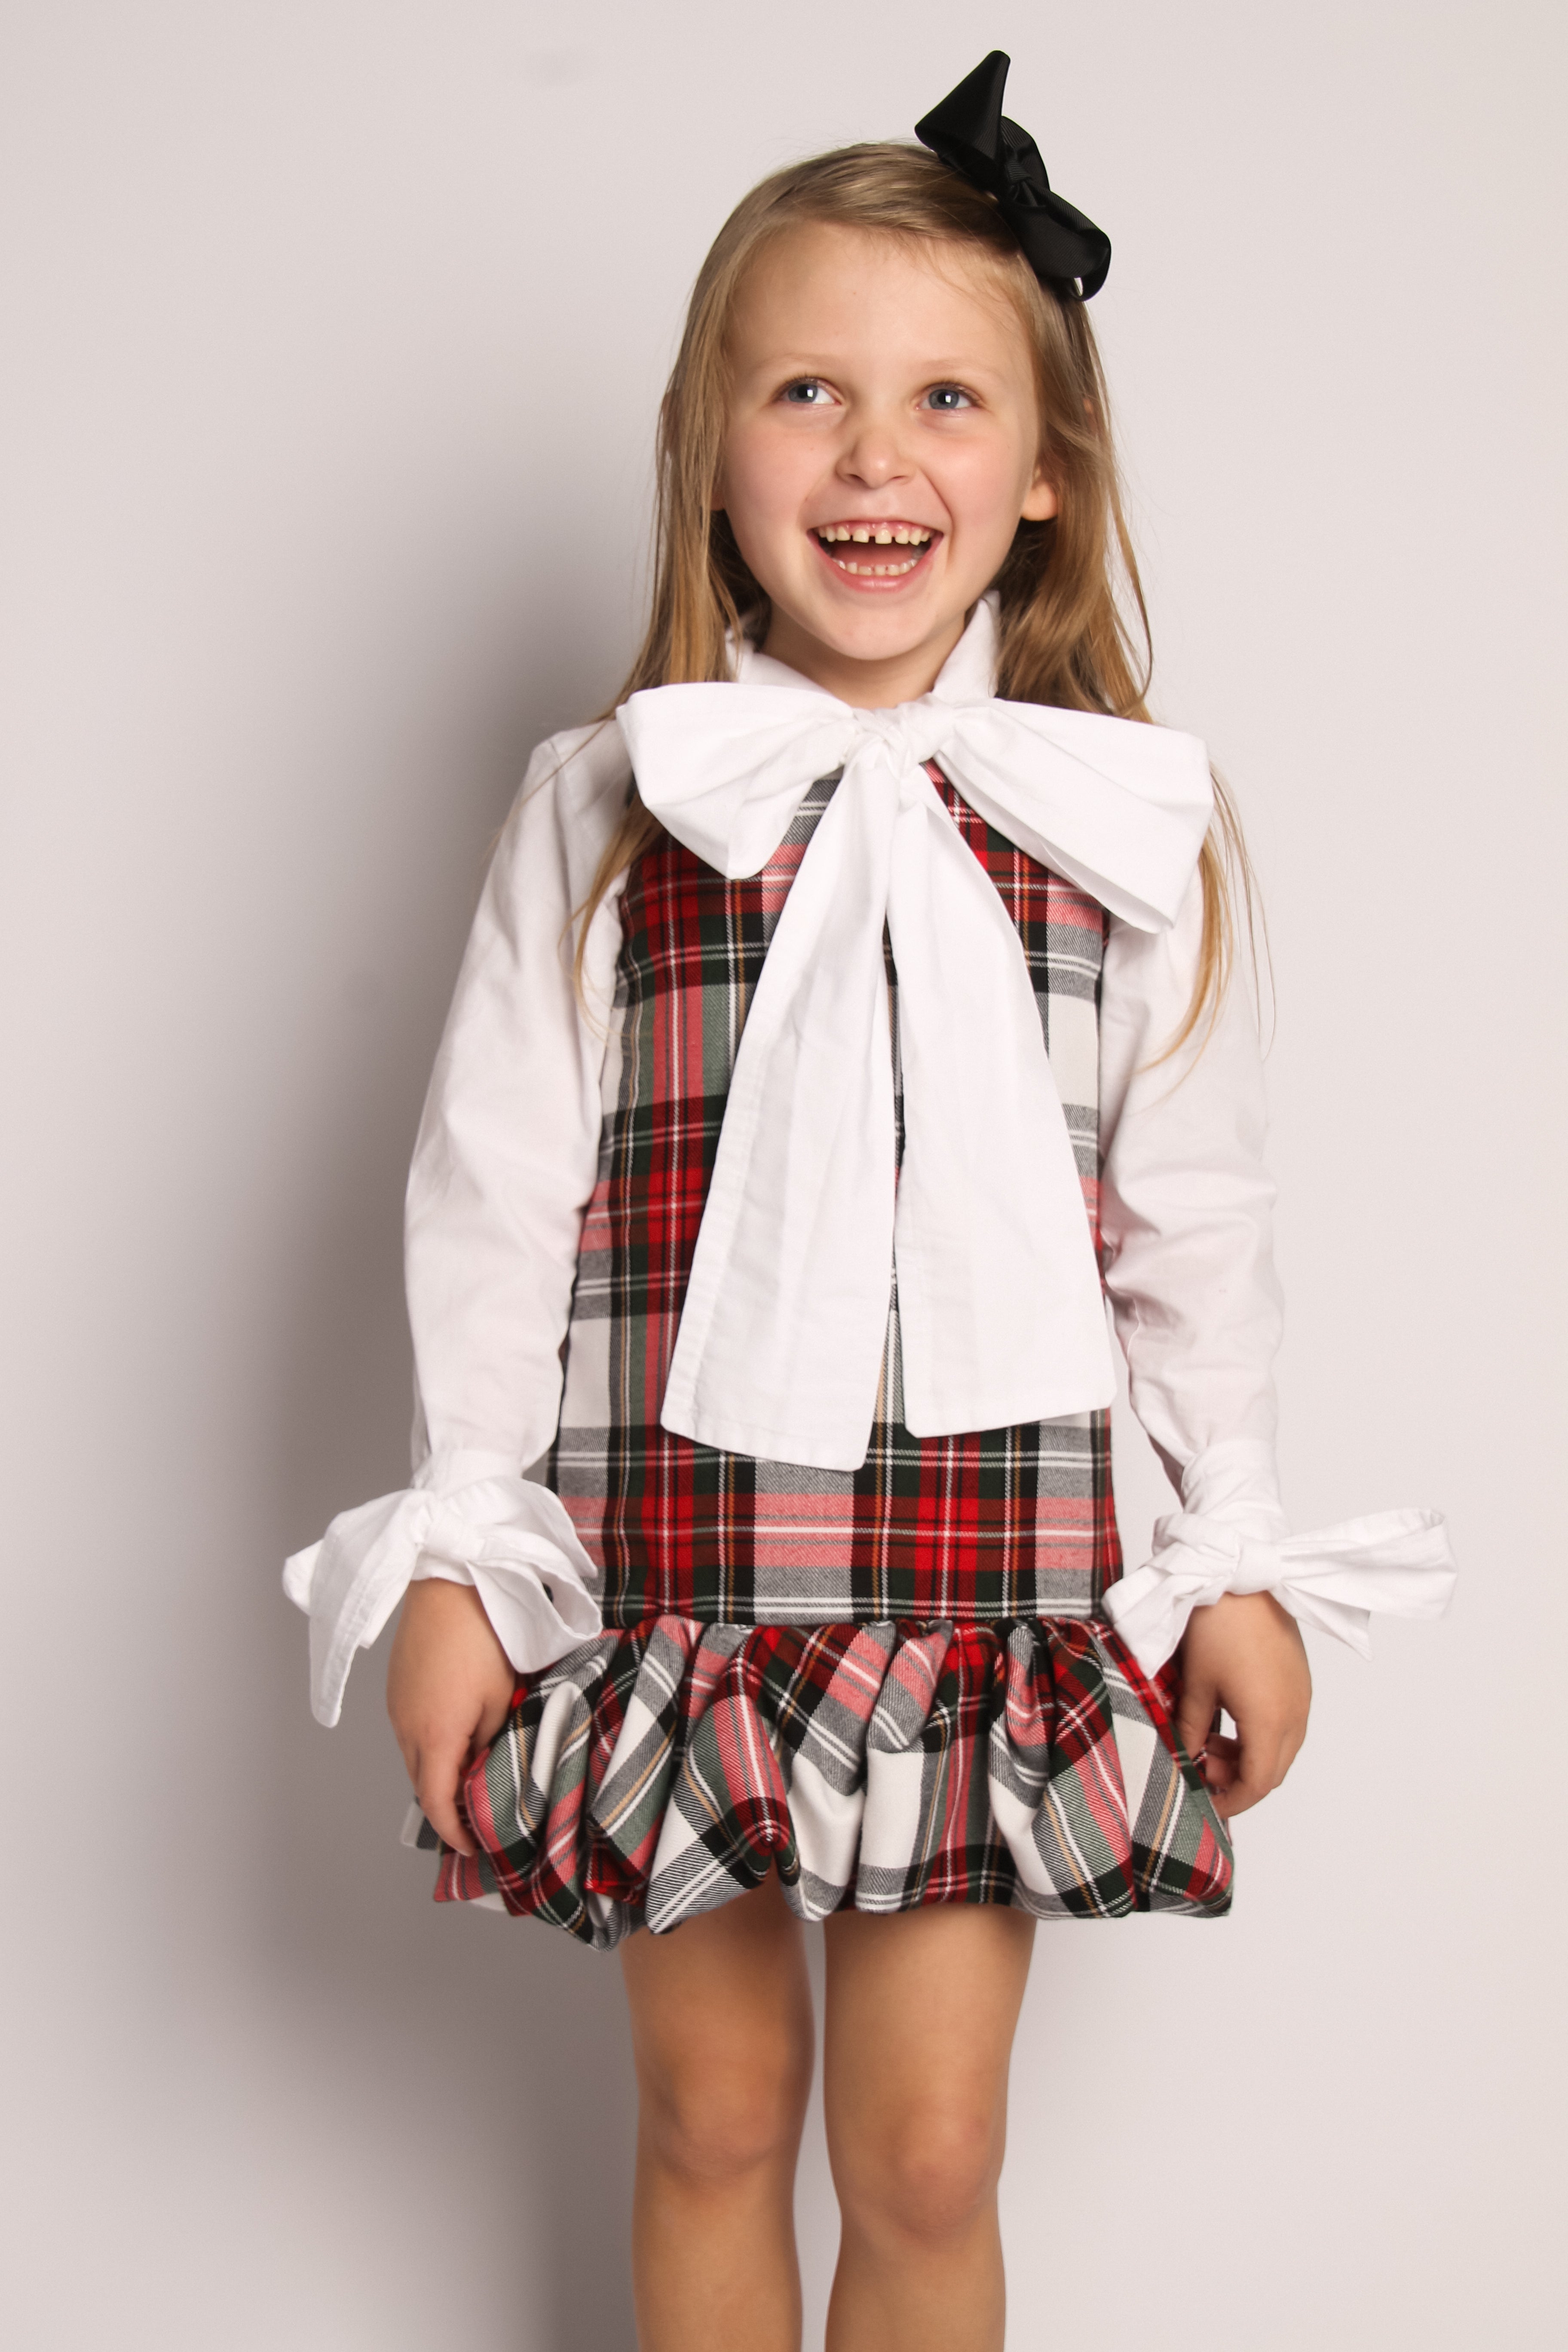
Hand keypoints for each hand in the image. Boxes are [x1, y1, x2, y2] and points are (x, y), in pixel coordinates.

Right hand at [386, 1579, 515, 1855]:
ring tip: (471, 1775)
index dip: (453, 1832)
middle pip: (421, 1785)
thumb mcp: (501, 1697)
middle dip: (446, 1807)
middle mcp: (405, 1727)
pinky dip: (429, 1746)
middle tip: (476, 1817)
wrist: (449, 1581)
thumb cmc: (484, 1635)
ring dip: (437, 1773)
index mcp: (434, 1736)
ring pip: (414, 1758)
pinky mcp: (396, 1688)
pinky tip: (455, 1736)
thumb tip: (484, 1765)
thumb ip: (490, 1741)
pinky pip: (409, 1732)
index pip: (436, 1804)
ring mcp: (396, 1707)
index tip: (473, 1845)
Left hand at [1174, 1591, 1310, 1820]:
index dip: (1232, 1801)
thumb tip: (1183, 1759)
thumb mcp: (1196, 1684)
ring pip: (1281, 1749)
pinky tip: (1228, 1719)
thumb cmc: (1217, 1625)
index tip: (1207, 1804)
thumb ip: (1189, 1730)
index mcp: (1271, 1721)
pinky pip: (1286, 1723)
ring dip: (1249, 1755)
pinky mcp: (1299, 1679)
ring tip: (1209, 1740)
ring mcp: (1302, 1695)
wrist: (1241, 1573)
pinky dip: (1260, 1734)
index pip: (1257, 1783)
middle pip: (1273, 1771)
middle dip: (1238, 1779)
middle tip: (1202, 1767)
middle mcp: (1296, 1713)